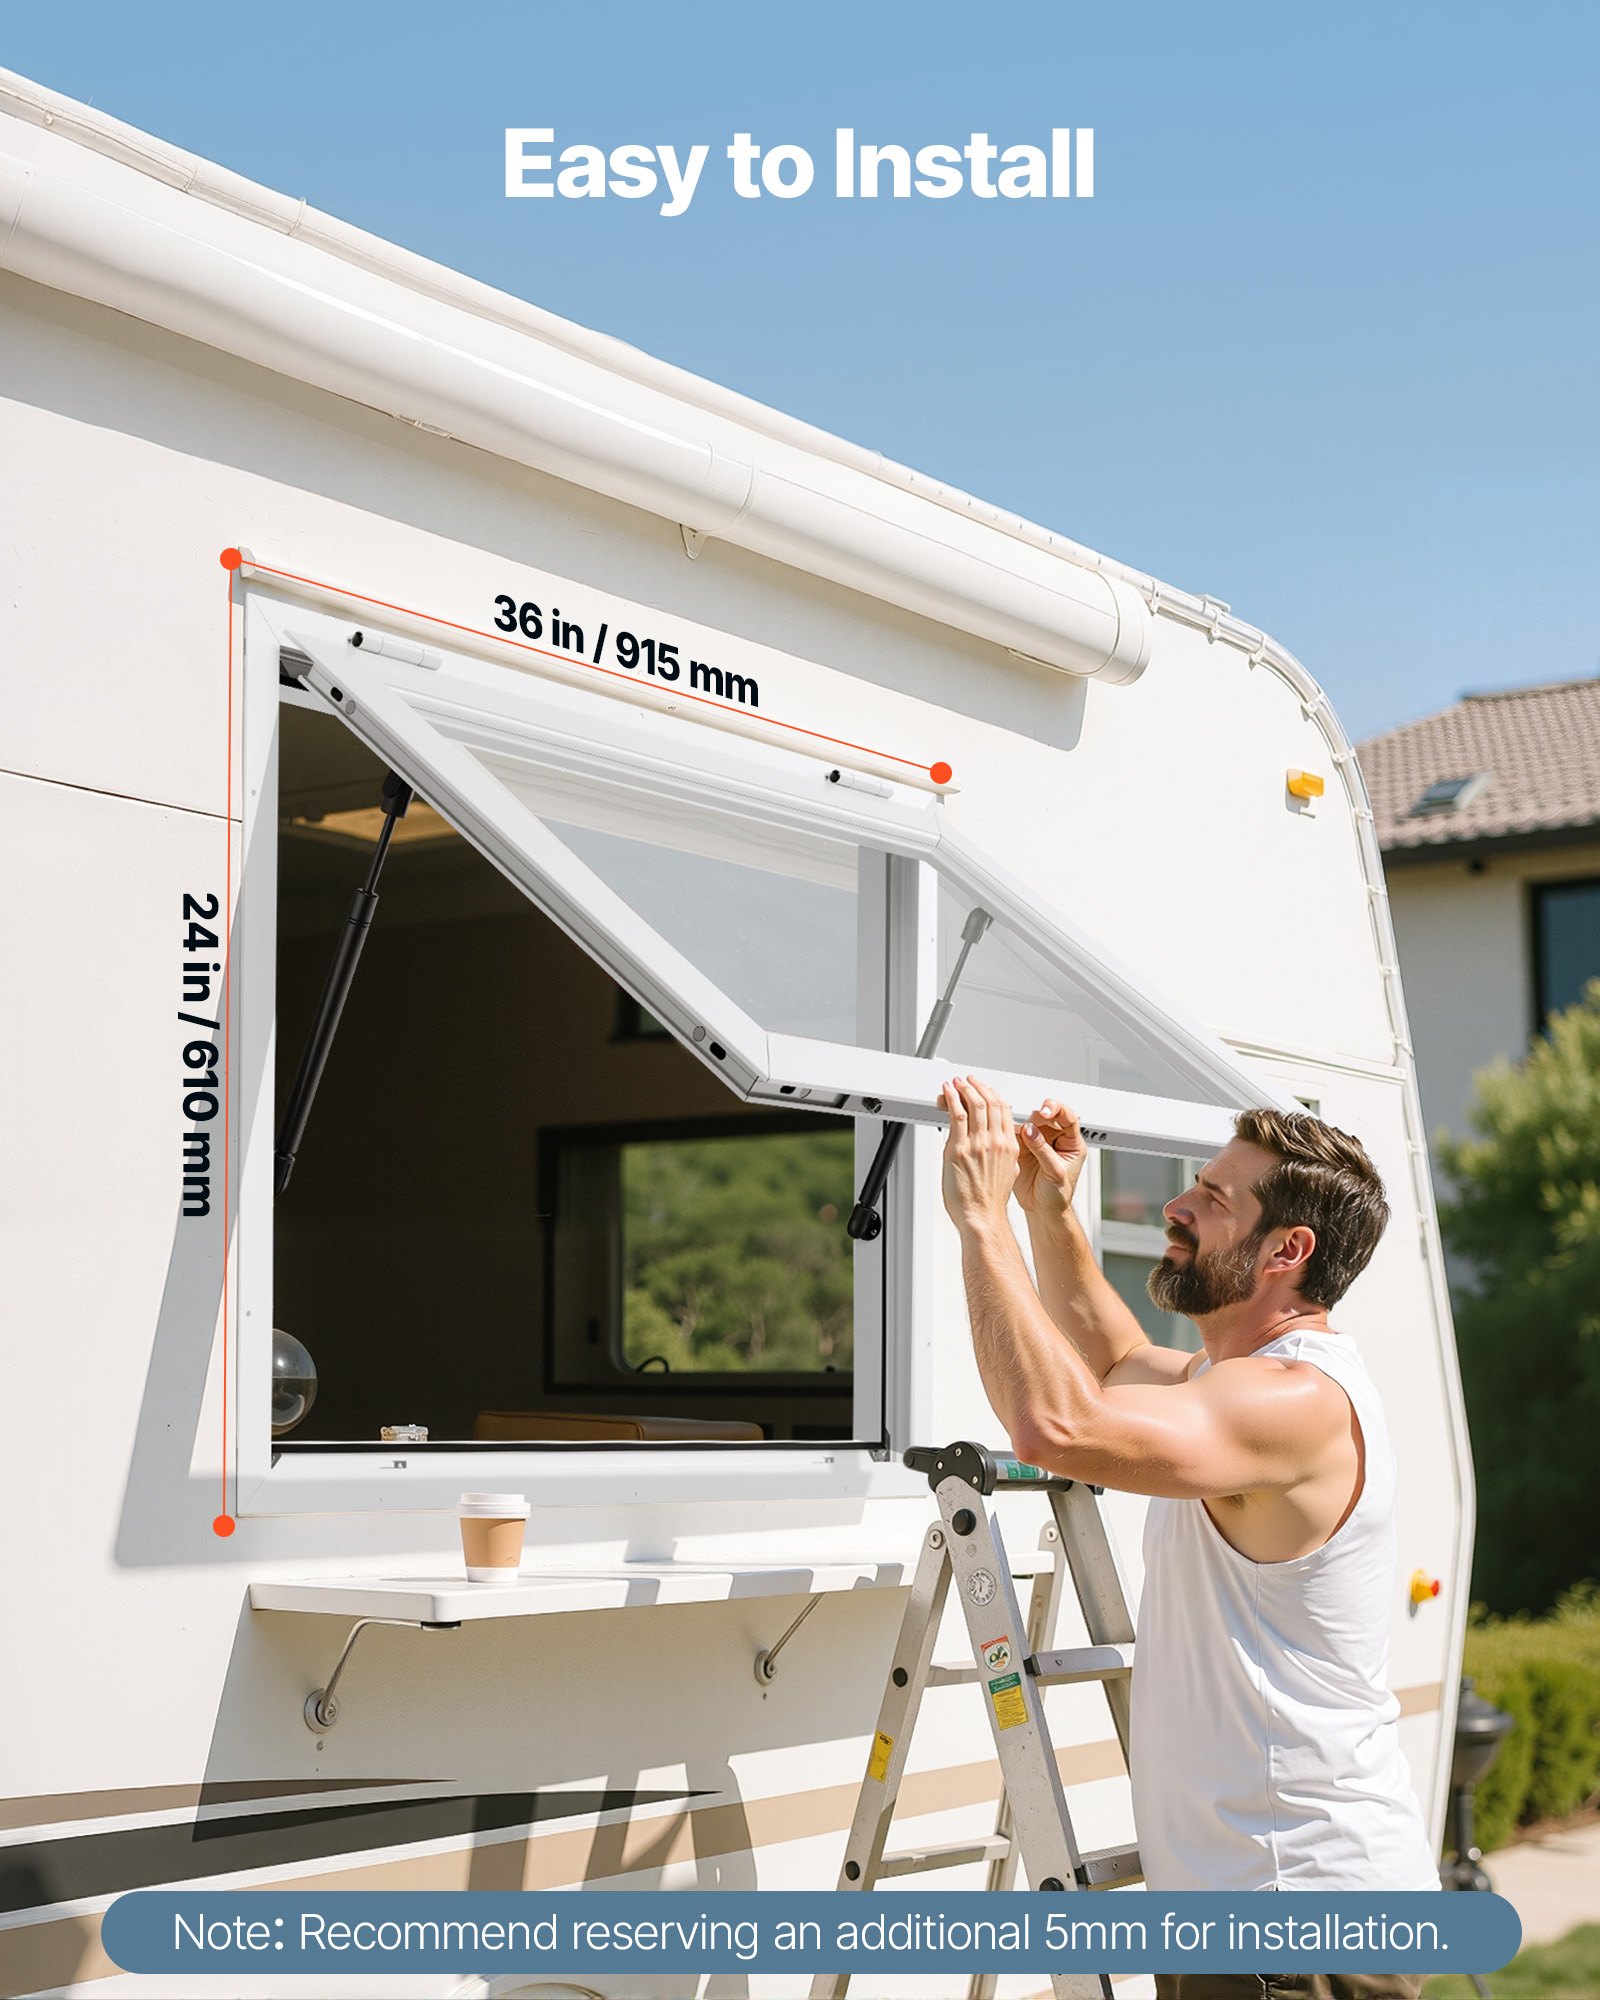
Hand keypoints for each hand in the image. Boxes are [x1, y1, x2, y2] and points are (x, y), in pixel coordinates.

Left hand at [941, 1075, 1019, 1231]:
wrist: (981, 1217)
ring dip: (964, 1089)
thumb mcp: (1006, 1172)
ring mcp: (978, 1144)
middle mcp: (996, 1141)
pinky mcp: (959, 1148)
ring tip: (956, 1082)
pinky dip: (952, 1099)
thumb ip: (1001, 1154)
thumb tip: (993, 1146)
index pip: (1004, 1110)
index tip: (984, 1088)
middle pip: (990, 1102)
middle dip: (977, 1086)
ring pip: (974, 1104)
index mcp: (1009, 1146)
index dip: (993, 1094)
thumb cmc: (989, 1201)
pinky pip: (956, 1115)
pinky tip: (948, 1092)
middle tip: (968, 1080)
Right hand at [1014, 1098, 1087, 1223]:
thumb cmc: (1057, 1195)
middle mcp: (1054, 1138)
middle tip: (1028, 1119)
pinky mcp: (1022, 1147)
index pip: (1067, 1117)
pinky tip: (1006, 1132)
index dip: (1057, 1110)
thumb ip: (1044, 1151)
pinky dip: (1010, 1131)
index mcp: (1071, 1143)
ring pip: (1029, 1122)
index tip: (1046, 1112)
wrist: (1042, 1209)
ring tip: (1016, 1127)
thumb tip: (1031, 1131)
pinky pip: (1016, 1133)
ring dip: (1022, 1121)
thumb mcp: (1056, 1173)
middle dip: (1037, 1114)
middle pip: (1046, 1116)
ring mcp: (1038, 1141)